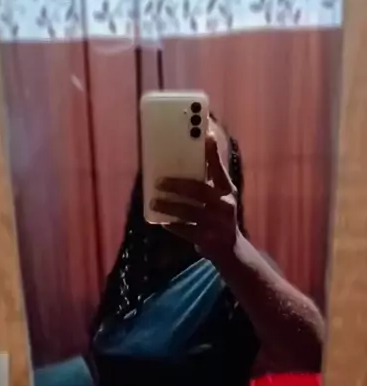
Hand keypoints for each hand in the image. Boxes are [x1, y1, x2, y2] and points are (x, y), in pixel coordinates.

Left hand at [150, 133, 238, 262]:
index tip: (205, 136)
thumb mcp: (220, 198)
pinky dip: (173, 226)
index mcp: (228, 191)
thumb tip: (181, 164)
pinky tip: (163, 222)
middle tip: (158, 182)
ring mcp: (217, 224)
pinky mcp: (208, 240)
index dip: (212, 153)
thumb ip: (207, 183)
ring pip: (189, 212)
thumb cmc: (219, 217)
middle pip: (199, 191)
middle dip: (177, 185)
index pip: (219, 169)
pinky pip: (186, 231)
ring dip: (169, 207)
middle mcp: (225, 205)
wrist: (230, 250)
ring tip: (154, 203)